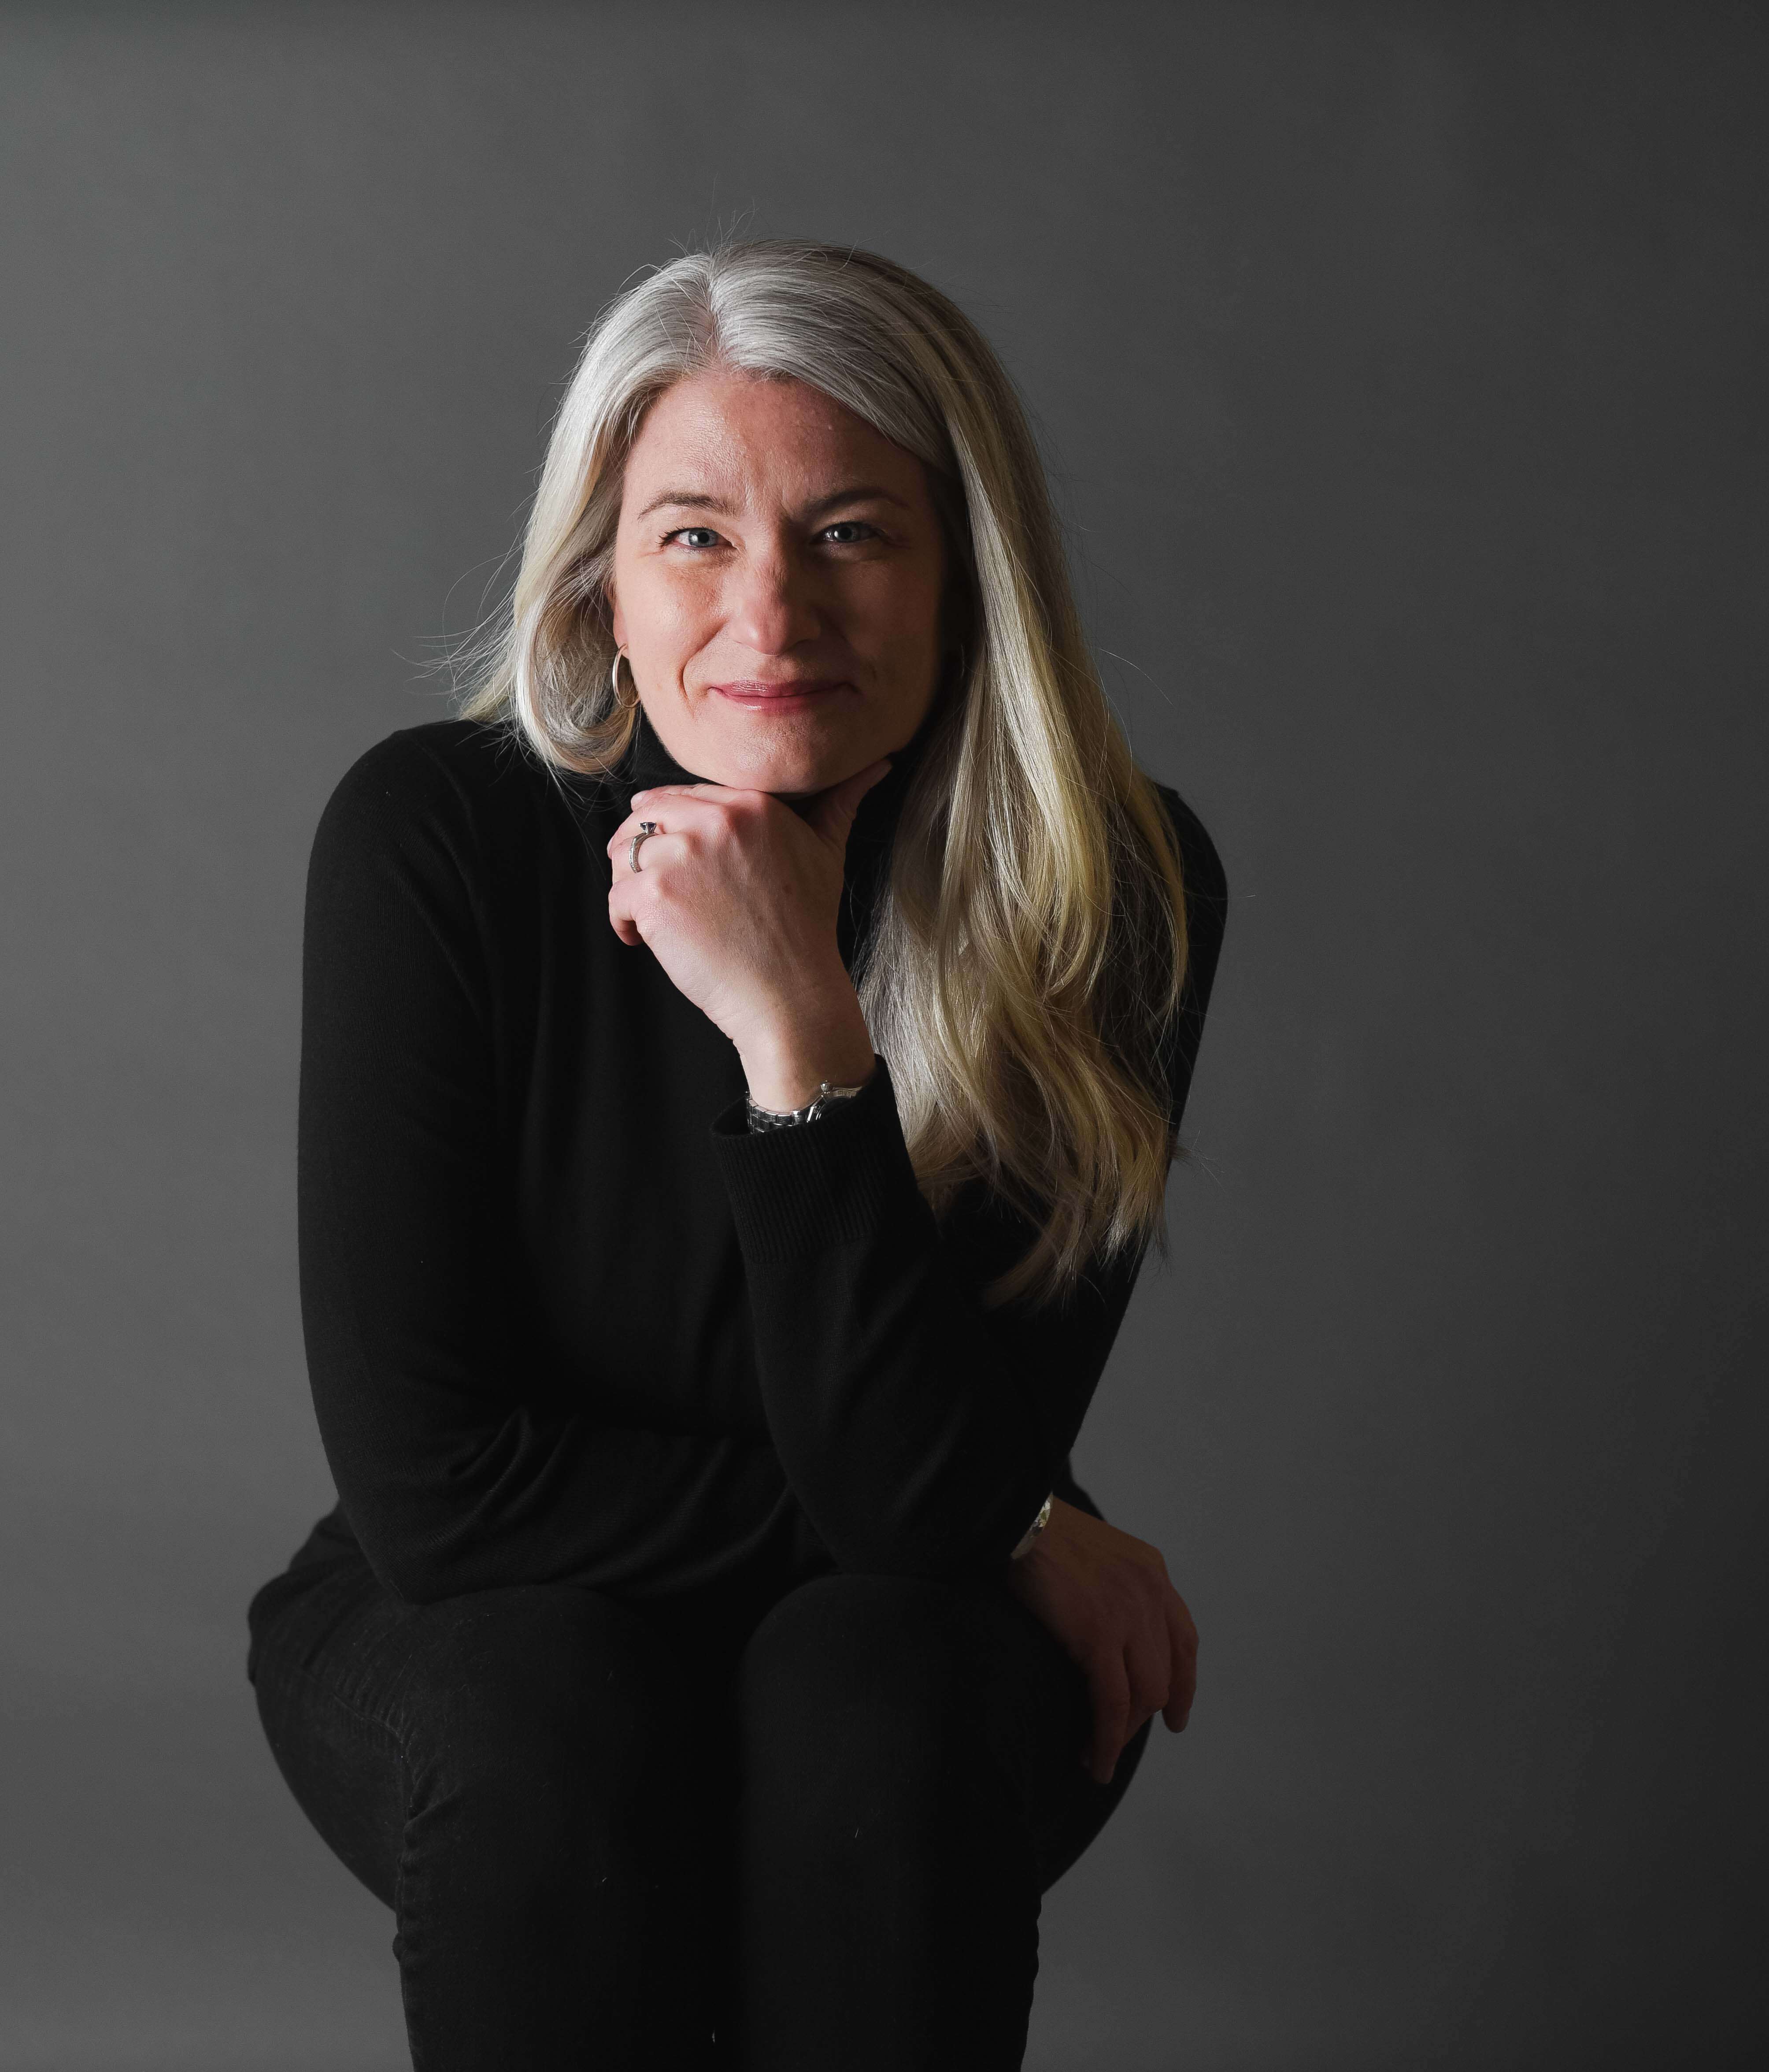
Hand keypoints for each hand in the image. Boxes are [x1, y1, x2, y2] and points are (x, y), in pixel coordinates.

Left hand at [606, 762, 892, 1102]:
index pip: (680, 795)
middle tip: (655, 889)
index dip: (666, 825)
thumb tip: (879, 765)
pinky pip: (615, 896)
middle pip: (644, 818)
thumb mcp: (827, 853)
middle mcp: (714, 821)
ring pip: (623, 854)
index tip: (671, 855)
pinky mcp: (656, 896)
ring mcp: (681, 857)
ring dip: (628, 885)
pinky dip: (623, 922)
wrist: (791, 993)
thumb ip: (840, 802)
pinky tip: (646, 941)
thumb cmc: (807, 928)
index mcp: (751, 804)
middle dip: (639, 852)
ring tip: (652, 916)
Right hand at [1000, 1498, 1197, 1785]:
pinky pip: (1112, 1702)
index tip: (1174, 1716)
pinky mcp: (1100, 1634)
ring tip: (1097, 1757)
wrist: (1018, 1517)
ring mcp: (1129, 1615)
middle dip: (1145, 1718)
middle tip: (1119, 1743)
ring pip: (1143, 1696)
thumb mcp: (1098, 1556)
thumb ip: (1114, 1589)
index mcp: (1152, 1572)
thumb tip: (1107, 1636)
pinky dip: (1106, 1739)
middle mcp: (1151, 1594)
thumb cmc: (1042, 1535)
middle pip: (1165, 1676)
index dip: (1182, 1684)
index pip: (1183, 1640)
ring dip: (1123, 1735)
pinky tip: (1093, 1758)